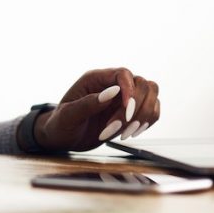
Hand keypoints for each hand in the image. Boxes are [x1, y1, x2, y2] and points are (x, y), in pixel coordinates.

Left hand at [34, 68, 160, 151]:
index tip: (126, 112)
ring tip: (124, 134)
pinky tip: (130, 133)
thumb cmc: (61, 125)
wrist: (64, 139)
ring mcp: (124, 98)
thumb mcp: (68, 116)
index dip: (130, 90)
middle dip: (136, 109)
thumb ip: (88, 104)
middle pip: (143, 84)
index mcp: (96, 79)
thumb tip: (111, 93)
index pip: (123, 73)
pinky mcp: (131, 112)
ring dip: (143, 116)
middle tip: (119, 129)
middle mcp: (113, 85)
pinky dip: (147, 122)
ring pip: (152, 95)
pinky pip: (152, 110)